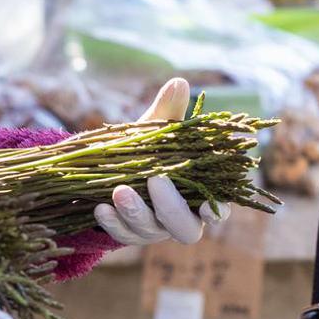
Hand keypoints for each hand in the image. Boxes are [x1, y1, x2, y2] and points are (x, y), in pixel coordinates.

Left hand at [92, 78, 227, 245]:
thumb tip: (178, 83)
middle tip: (155, 180)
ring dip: (135, 213)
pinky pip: (121, 235)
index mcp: (198, 193)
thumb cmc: (146, 149)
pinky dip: (111, 223)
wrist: (107, 168)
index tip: (211, 207)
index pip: (217, 209)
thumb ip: (169, 112)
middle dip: (170, 207)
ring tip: (119, 191)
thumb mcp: (155, 131)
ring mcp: (153, 229)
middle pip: (185, 228)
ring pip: (150, 232)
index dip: (218, 211)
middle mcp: (180, 217)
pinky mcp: (127, 232)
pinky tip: (100, 207)